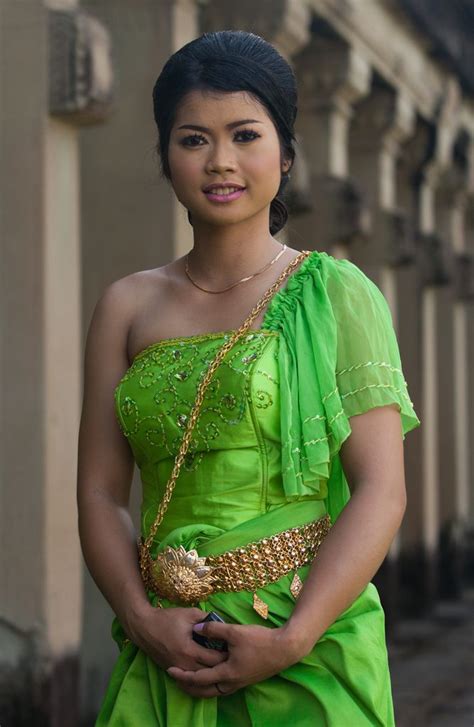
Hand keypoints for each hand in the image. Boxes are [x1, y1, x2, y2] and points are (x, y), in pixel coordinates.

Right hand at [127, 603, 229, 671]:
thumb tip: (222, 622)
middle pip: (210, 672)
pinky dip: (200, 677)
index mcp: (190, 650)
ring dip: (211, 674)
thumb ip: (207, 619)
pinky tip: (207, 671)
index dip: (227, 656)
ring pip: (200, 679)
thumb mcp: (190, 614)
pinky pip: (190, 679)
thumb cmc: (167, 619)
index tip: (235, 650)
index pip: (215, 659)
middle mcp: (185, 664)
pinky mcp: (173, 671)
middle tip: (233, 659)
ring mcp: (178, 670)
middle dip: (222, 666)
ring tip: (222, 666)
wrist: (144, 627)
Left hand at [166, 620, 300, 697]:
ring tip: (189, 678)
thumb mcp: (235, 632)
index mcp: (227, 674)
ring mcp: (240, 683)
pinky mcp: (246, 679)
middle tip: (176, 679)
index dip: (183, 675)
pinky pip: (222, 686)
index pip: (199, 679)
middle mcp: (231, 683)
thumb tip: (197, 627)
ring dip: (200, 686)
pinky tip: (210, 673)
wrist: (285, 649)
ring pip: (214, 691)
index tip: (170, 670)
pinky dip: (211, 683)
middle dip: (188, 686)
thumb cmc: (260, 640)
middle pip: (204, 691)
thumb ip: (214, 629)